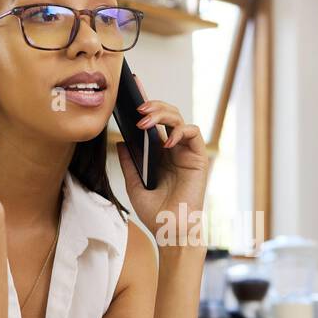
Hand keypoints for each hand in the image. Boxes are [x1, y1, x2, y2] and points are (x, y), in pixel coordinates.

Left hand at [115, 75, 209, 246]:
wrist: (171, 232)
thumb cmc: (155, 213)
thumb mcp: (134, 185)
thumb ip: (129, 162)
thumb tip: (120, 141)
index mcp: (159, 153)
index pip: (153, 122)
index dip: (146, 102)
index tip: (132, 85)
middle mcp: (174, 149)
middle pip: (167, 114)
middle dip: (153, 106)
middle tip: (137, 108)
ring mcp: (186, 152)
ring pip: (179, 118)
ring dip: (162, 114)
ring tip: (145, 120)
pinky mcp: (198, 159)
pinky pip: (193, 133)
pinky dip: (180, 132)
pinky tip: (166, 142)